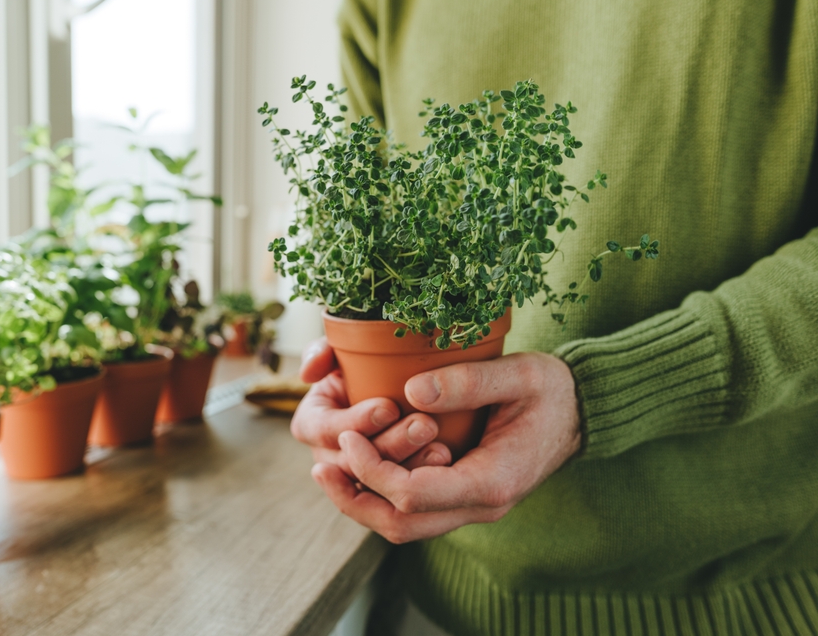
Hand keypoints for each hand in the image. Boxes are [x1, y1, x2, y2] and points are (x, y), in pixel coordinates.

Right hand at [291, 338, 453, 477]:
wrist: (408, 384)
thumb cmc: (370, 364)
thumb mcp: (342, 351)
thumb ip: (323, 351)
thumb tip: (308, 374)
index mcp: (311, 423)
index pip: (322, 431)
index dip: (354, 422)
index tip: (389, 407)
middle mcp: (329, 455)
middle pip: (352, 464)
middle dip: (389, 447)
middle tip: (425, 425)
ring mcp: (357, 477)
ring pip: (377, 487)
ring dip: (409, 468)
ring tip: (442, 449)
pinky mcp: (385, 490)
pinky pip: (398, 496)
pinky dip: (422, 483)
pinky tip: (446, 462)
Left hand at [311, 352, 580, 543]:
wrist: (579, 412)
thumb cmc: (552, 390)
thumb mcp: (520, 373)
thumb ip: (469, 382)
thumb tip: (411, 392)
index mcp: (493, 480)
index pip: (414, 495)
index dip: (372, 470)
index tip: (348, 435)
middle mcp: (480, 505)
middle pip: (401, 526)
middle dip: (354, 500)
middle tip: (319, 468)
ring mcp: (471, 506)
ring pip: (403, 526)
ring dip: (362, 503)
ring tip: (327, 469)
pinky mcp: (462, 496)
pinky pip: (413, 511)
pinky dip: (380, 495)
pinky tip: (358, 466)